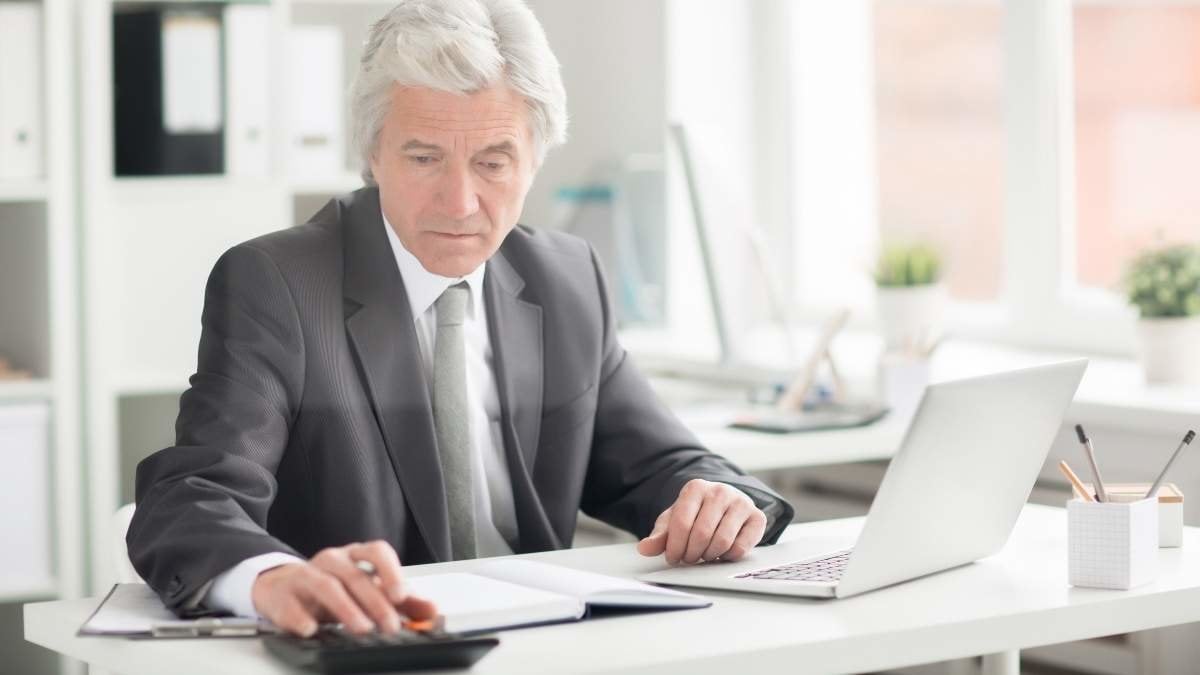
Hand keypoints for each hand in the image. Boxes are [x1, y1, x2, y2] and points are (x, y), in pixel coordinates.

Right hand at [251, 540, 436, 636]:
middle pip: (355, 576)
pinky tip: (311, 630)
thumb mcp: (368, 590)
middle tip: (390, 626)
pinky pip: (290, 604)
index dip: (391, 571)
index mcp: (355, 556)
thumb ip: (401, 601)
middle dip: (375, 602)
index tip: (401, 595)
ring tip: (361, 629)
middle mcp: (332, 560)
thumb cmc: (332, 587)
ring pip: (326, 586)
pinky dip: (301, 617)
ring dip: (346, 609)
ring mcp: (305, 574)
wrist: (282, 587)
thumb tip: (431, 611)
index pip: (377, 552)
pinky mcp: (281, 594)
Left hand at [636, 479, 767, 564]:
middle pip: (701, 534)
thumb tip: (644, 548)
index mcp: (696, 488)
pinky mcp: (758, 518)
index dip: (674, 546)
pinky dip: (728, 557)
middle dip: (691, 554)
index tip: (672, 557)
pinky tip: (722, 552)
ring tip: (704, 555)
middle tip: (689, 558)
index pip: (681, 522)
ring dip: (709, 556)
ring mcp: (741, 503)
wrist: (726, 507)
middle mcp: (720, 491)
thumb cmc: (696, 514)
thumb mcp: (675, 521)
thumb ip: (659, 535)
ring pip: (722, 541)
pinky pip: (741, 547)